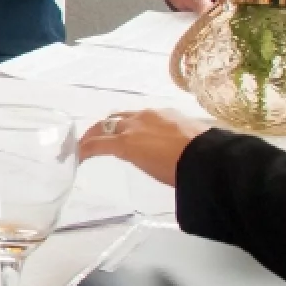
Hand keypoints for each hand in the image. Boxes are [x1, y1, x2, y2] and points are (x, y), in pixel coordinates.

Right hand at [78, 108, 209, 187]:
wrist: (210, 158)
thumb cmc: (179, 172)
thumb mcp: (149, 169)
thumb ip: (133, 156)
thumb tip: (130, 151)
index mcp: (126, 143)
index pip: (95, 144)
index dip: (82, 150)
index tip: (75, 156)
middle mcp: (132, 124)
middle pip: (103, 125)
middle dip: (93, 133)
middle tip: (87, 142)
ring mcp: (149, 115)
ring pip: (122, 115)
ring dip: (113, 124)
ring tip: (112, 133)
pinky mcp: (166, 112)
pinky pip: (143, 114)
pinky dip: (135, 122)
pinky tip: (142, 130)